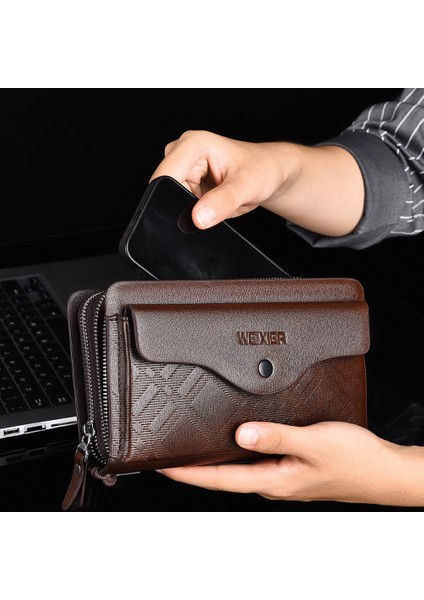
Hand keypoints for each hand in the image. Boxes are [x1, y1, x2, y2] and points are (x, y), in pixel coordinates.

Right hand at [150, 129, 299, 229]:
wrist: (269, 173)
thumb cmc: (262, 170)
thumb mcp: (247, 187)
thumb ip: (223, 202)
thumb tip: (198, 218)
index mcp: (193, 144)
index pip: (165, 177)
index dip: (171, 200)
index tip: (193, 215)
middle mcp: (183, 151)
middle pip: (165, 190)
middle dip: (184, 206)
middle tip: (213, 207)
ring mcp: (183, 166)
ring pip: (171, 199)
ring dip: (191, 209)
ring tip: (216, 202)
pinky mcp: (185, 180)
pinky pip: (179, 203)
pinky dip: (194, 211)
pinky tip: (212, 204)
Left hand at [157, 421, 423, 505]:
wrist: (384, 470)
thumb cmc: (356, 460)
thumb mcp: (314, 444)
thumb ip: (277, 437)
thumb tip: (241, 433)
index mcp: (274, 480)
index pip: (219, 479)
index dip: (188, 473)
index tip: (162, 465)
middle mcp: (274, 480)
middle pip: (223, 476)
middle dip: (193, 467)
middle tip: (169, 453)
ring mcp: (282, 475)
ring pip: (238, 468)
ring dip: (213, 459)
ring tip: (192, 446)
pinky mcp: (291, 467)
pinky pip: (255, 460)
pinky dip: (237, 451)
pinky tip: (236, 438)